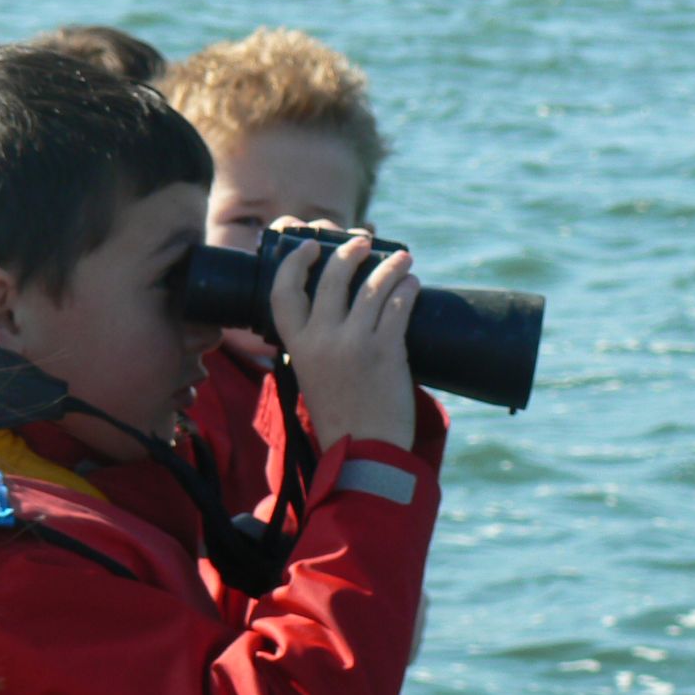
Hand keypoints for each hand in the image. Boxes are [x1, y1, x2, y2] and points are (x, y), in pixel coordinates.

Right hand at [267, 217, 417, 450]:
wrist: (365, 452)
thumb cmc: (341, 418)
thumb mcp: (312, 378)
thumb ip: (315, 346)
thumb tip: (336, 313)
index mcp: (297, 347)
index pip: (283, 291)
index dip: (295, 262)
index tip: (310, 246)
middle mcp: (322, 340)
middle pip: (333, 277)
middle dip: (351, 252)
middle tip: (365, 242)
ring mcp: (355, 343)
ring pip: (373, 286)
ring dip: (391, 267)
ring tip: (403, 260)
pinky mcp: (386, 351)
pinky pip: (398, 306)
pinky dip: (407, 289)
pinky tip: (412, 284)